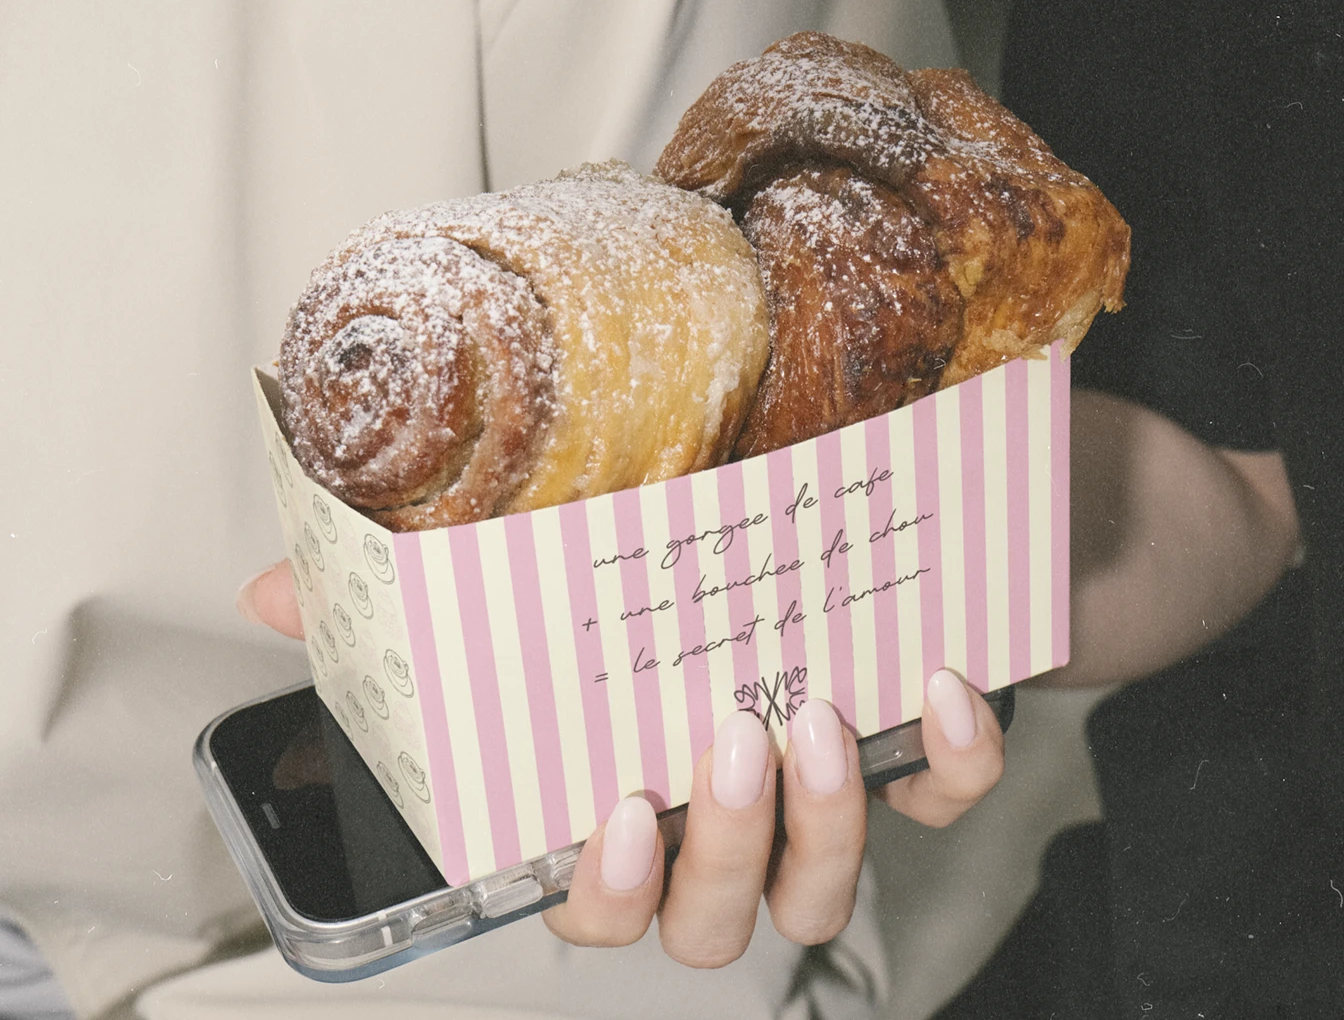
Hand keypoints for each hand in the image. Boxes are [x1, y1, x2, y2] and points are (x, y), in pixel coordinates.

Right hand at [237, 561, 1004, 964]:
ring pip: (821, 893)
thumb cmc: (660, 593)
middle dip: (723, 851)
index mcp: (632, 810)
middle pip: (713, 921)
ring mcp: (823, 807)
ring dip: (825, 828)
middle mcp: (723, 829)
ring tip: (819, 724)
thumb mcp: (528, 590)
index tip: (614, 806)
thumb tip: (278, 595)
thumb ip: (401, 609)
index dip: (605, 887)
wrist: (819, 536)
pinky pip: (945, 803)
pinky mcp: (916, 765)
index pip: (597, 906)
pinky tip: (939, 685)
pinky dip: (952, 762)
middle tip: (730, 744)